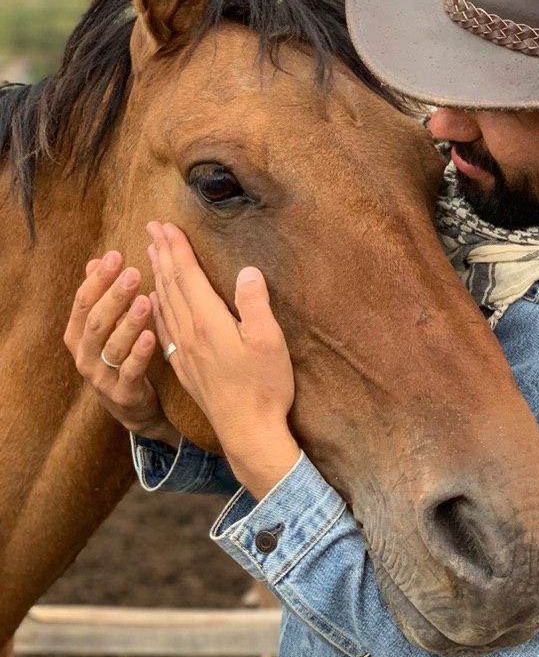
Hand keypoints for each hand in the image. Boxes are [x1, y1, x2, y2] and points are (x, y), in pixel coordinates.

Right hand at [64, 251, 180, 447]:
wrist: (131, 407)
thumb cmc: (119, 357)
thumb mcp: (106, 327)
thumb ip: (100, 297)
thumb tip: (94, 261)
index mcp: (77, 335)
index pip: (83, 302)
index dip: (99, 279)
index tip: (116, 255)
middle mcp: (84, 355)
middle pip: (96, 322)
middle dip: (114, 296)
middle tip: (134, 272)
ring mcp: (101, 377)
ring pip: (112, 346)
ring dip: (129, 322)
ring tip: (145, 301)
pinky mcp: (122, 393)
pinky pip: (130, 371)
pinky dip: (140, 353)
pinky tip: (152, 335)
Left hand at [146, 221, 300, 496]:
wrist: (248, 432)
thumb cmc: (264, 386)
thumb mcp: (269, 341)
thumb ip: (255, 304)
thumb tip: (247, 270)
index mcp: (209, 322)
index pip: (188, 275)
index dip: (176, 248)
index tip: (165, 224)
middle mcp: (190, 333)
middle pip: (171, 285)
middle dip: (162, 254)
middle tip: (151, 229)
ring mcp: (184, 351)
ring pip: (164, 305)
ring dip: (156, 276)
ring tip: (150, 255)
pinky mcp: (185, 367)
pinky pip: (164, 328)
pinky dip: (156, 308)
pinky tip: (154, 302)